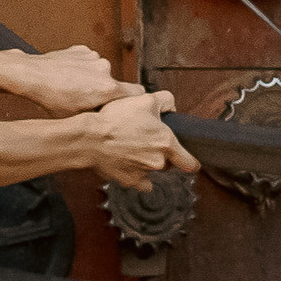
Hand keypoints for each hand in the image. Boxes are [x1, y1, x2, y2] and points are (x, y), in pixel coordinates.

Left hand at [14, 45, 131, 117]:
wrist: (32, 75)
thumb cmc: (52, 99)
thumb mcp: (78, 118)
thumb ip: (100, 117)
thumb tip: (110, 123)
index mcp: (107, 88)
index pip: (137, 92)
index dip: (132, 101)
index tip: (127, 106)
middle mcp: (105, 69)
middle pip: (114, 84)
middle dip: (104, 92)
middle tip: (86, 100)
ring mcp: (94, 57)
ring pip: (100, 72)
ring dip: (92, 79)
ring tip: (73, 87)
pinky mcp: (83, 49)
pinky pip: (89, 62)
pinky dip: (82, 68)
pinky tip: (68, 76)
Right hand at [84, 90, 199, 187]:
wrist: (90, 138)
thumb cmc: (116, 119)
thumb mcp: (145, 99)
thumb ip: (166, 101)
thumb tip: (172, 107)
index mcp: (166, 144)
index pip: (190, 163)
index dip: (190, 162)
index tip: (188, 162)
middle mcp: (158, 162)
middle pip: (167, 163)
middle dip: (159, 154)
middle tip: (144, 140)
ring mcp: (143, 174)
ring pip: (151, 170)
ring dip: (145, 162)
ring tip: (130, 147)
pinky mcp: (128, 181)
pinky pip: (138, 181)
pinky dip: (135, 174)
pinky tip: (127, 161)